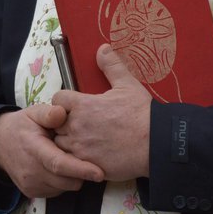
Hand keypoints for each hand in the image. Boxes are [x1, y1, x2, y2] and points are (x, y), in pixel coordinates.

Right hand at [0, 104, 103, 198]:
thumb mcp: (33, 112)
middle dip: (81, 171)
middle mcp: (31, 171)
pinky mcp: (32, 193)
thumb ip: (48, 113)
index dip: (80, 169)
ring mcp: (31, 184)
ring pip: (65, 187)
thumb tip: (62, 113)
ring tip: (65, 157)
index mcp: (33, 149)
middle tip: (80, 154)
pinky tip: (57, 166)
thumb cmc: (21, 126)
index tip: (99, 173)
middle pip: (67, 180)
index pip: (59, 164)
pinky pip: (58, 191)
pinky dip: (62, 181)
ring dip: (72, 176)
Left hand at [52, 44, 151, 180]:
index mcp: (83, 105)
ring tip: (83, 142)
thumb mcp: (128, 85)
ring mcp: (80, 148)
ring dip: (67, 142)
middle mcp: (76, 126)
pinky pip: (70, 163)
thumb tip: (103, 48)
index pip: (58, 99)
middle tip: (79, 125)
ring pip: (60, 145)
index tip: (75, 106)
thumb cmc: (142, 114)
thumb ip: (111, 66)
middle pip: (56, 123)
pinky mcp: (86, 165)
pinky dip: (75, 160)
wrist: (157, 144)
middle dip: (63, 123)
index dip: (64, 102)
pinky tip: (89, 156)